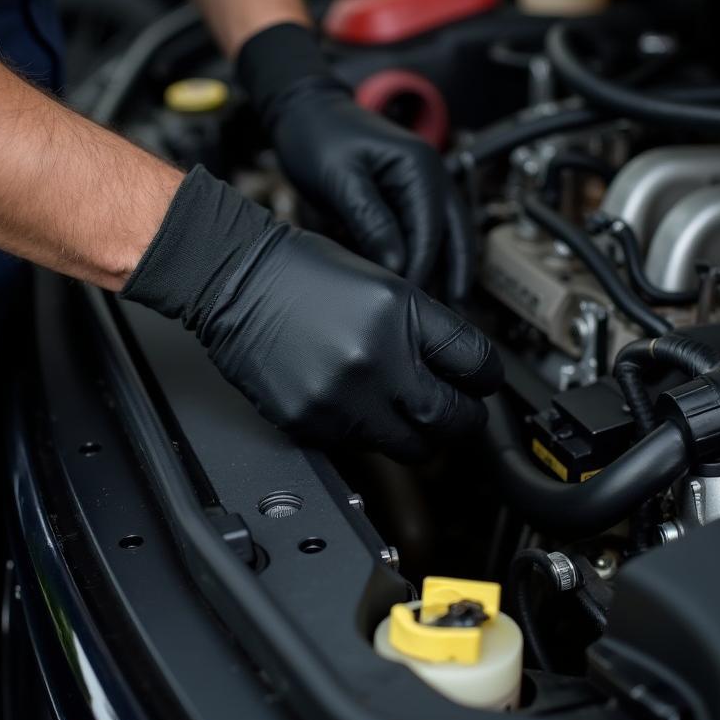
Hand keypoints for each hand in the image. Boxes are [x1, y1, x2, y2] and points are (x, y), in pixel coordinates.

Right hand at [121, 167, 501, 460]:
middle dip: (462, 419)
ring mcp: (342, 397)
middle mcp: (376, 359)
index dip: (484, 379)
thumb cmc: (303, 272)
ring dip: (414, 433)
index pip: (477, 366)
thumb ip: (424, 330)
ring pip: (410, 446)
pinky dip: (364, 432)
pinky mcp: (310, 423)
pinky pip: (359, 447)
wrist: (235, 279)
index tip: (479, 383)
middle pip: (453, 420)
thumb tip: (460, 372)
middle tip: (456, 412)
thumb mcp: (382, 283)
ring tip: (397, 406)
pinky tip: (349, 400)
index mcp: (401, 313)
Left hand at [271, 80, 474, 299]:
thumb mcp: (341, 180)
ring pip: (448, 237)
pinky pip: (428, 233)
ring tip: (440, 311)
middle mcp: (432, 176)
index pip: (430, 231)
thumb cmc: (319, 136)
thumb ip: (371, 222)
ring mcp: (423, 186)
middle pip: (456, 236)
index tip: (407, 301)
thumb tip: (396, 266)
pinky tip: (420, 285)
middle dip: (454, 277)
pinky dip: (428, 258)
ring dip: (447, 271)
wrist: (305, 111)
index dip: (422, 269)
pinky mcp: (407, 196)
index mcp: (420, 167)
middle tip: (448, 318)